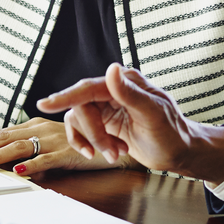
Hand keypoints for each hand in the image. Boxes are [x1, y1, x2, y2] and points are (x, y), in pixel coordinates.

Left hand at [0, 117, 130, 175]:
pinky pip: (48, 159)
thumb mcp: (49, 144)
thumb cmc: (79, 144)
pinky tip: (18, 171)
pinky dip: (32, 165)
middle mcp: (41, 129)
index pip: (0, 133)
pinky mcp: (68, 151)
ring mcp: (54, 139)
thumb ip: (29, 150)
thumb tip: (5, 162)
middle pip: (3, 138)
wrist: (112, 143)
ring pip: (20, 147)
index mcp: (34, 126)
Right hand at [36, 63, 223, 181]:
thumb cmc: (172, 133)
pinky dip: (91, 145)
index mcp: (124, 82)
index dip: (65, 96)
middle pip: (82, 106)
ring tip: (115, 153)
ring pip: (80, 120)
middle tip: (110, 152)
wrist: (179, 152)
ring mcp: (107, 107)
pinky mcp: (104, 122)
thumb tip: (111, 69)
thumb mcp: (153, 113)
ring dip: (95, 141)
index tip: (44, 104)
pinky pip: (82, 131)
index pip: (88, 88)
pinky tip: (109, 152)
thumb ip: (129, 92)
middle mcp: (113, 91)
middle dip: (93, 133)